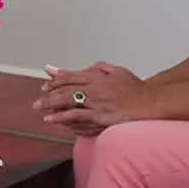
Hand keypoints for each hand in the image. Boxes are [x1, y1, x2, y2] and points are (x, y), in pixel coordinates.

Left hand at [33, 62, 149, 136]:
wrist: (150, 103)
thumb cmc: (137, 90)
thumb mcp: (119, 71)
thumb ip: (101, 68)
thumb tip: (88, 67)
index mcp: (97, 76)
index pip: (71, 76)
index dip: (56, 80)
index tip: (47, 84)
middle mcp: (93, 87)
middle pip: (65, 87)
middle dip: (49, 92)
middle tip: (38, 98)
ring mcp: (95, 101)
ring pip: (67, 100)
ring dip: (50, 104)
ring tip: (39, 108)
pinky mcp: (99, 115)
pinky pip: (76, 116)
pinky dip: (61, 117)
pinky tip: (51, 120)